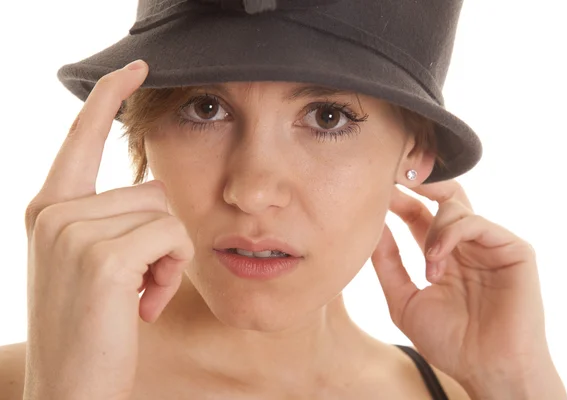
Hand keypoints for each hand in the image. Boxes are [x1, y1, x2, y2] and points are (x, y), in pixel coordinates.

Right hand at [22, 60, 194, 399]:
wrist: (70, 389)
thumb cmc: (92, 328)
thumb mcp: (91, 264)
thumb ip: (111, 221)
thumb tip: (156, 191)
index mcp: (50, 209)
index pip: (83, 136)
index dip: (109, 98)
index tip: (136, 68)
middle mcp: (54, 211)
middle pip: (153, 189)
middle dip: (162, 236)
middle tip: (137, 283)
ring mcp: (73, 230)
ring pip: (167, 213)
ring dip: (168, 258)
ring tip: (137, 295)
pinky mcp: (103, 255)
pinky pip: (173, 237)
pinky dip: (172, 272)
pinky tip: (144, 306)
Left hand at [371, 180, 559, 393]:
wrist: (486, 369)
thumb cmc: (449, 342)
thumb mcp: (404, 301)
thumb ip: (388, 265)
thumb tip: (371, 229)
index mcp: (443, 254)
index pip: (418, 214)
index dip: (398, 200)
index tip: (376, 189)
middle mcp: (466, 245)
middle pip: (442, 197)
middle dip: (418, 184)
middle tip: (395, 178)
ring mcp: (490, 245)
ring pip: (457, 206)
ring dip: (433, 228)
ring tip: (429, 264)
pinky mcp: (513, 250)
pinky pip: (478, 223)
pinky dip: (452, 234)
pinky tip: (437, 258)